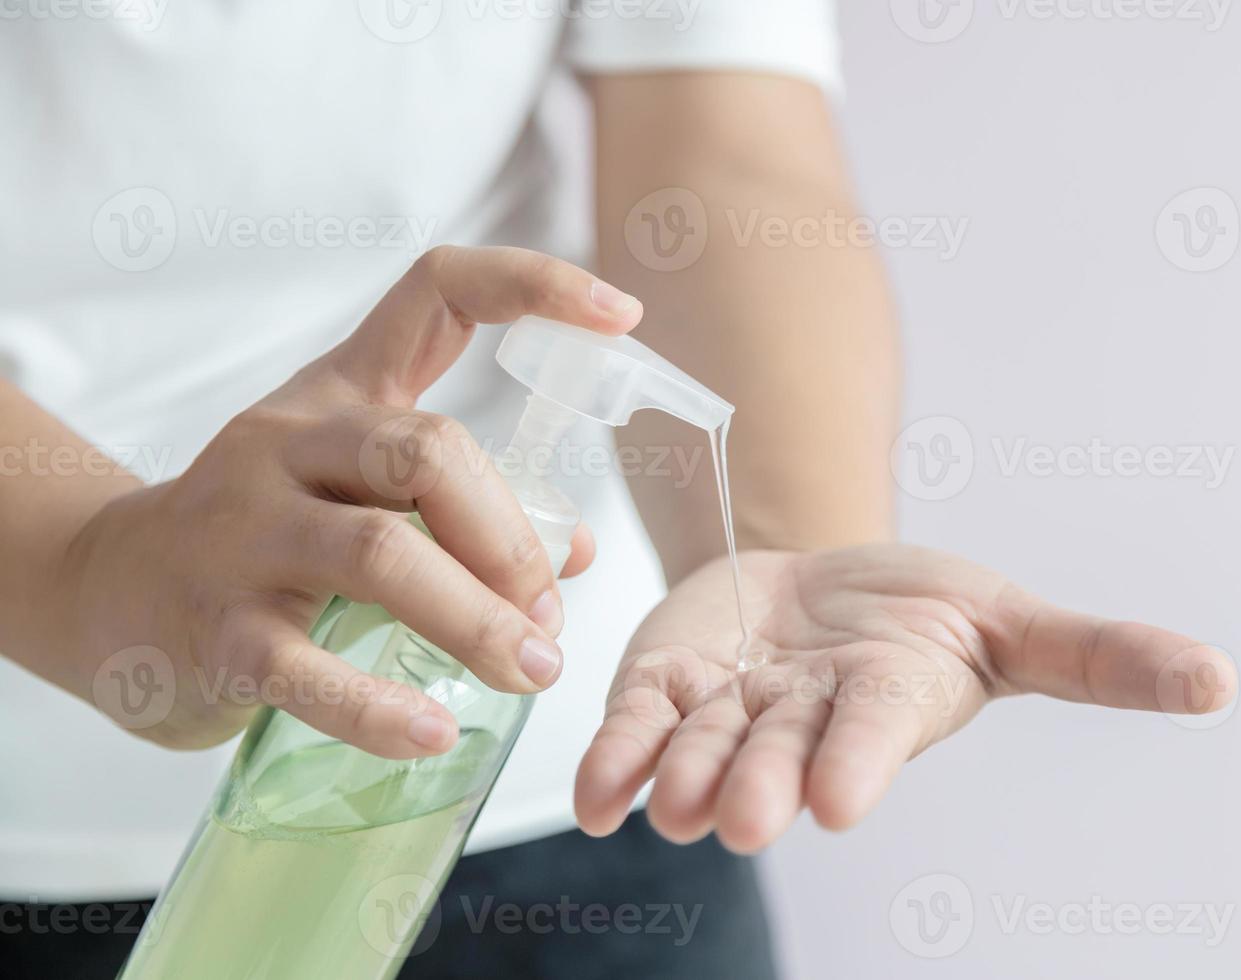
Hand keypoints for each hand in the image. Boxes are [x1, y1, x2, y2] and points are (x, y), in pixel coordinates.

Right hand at [54, 246, 642, 757]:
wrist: (107, 590)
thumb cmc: (262, 537)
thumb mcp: (357, 493)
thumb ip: (463, 510)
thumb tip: (574, 553)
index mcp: (340, 395)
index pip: (435, 293)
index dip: (531, 285)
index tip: (616, 314)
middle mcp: (290, 445)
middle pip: (426, 451)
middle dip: (511, 538)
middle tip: (546, 614)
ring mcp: (245, 532)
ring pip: (379, 553)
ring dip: (477, 619)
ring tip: (532, 669)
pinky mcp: (216, 628)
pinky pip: (303, 668)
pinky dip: (379, 709)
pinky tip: (435, 733)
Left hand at [575, 545, 1235, 851]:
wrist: (819, 581)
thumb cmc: (918, 610)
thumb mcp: (1009, 619)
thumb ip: (1098, 655)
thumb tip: (1222, 681)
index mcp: (884, 702)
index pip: (873, 734)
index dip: (858, 761)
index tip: (836, 798)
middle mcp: (802, 724)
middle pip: (777, 753)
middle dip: (758, 784)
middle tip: (744, 819)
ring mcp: (729, 711)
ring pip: (700, 745)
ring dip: (680, 773)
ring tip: (668, 805)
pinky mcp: (669, 685)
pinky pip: (637, 727)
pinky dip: (614, 758)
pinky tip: (592, 799)